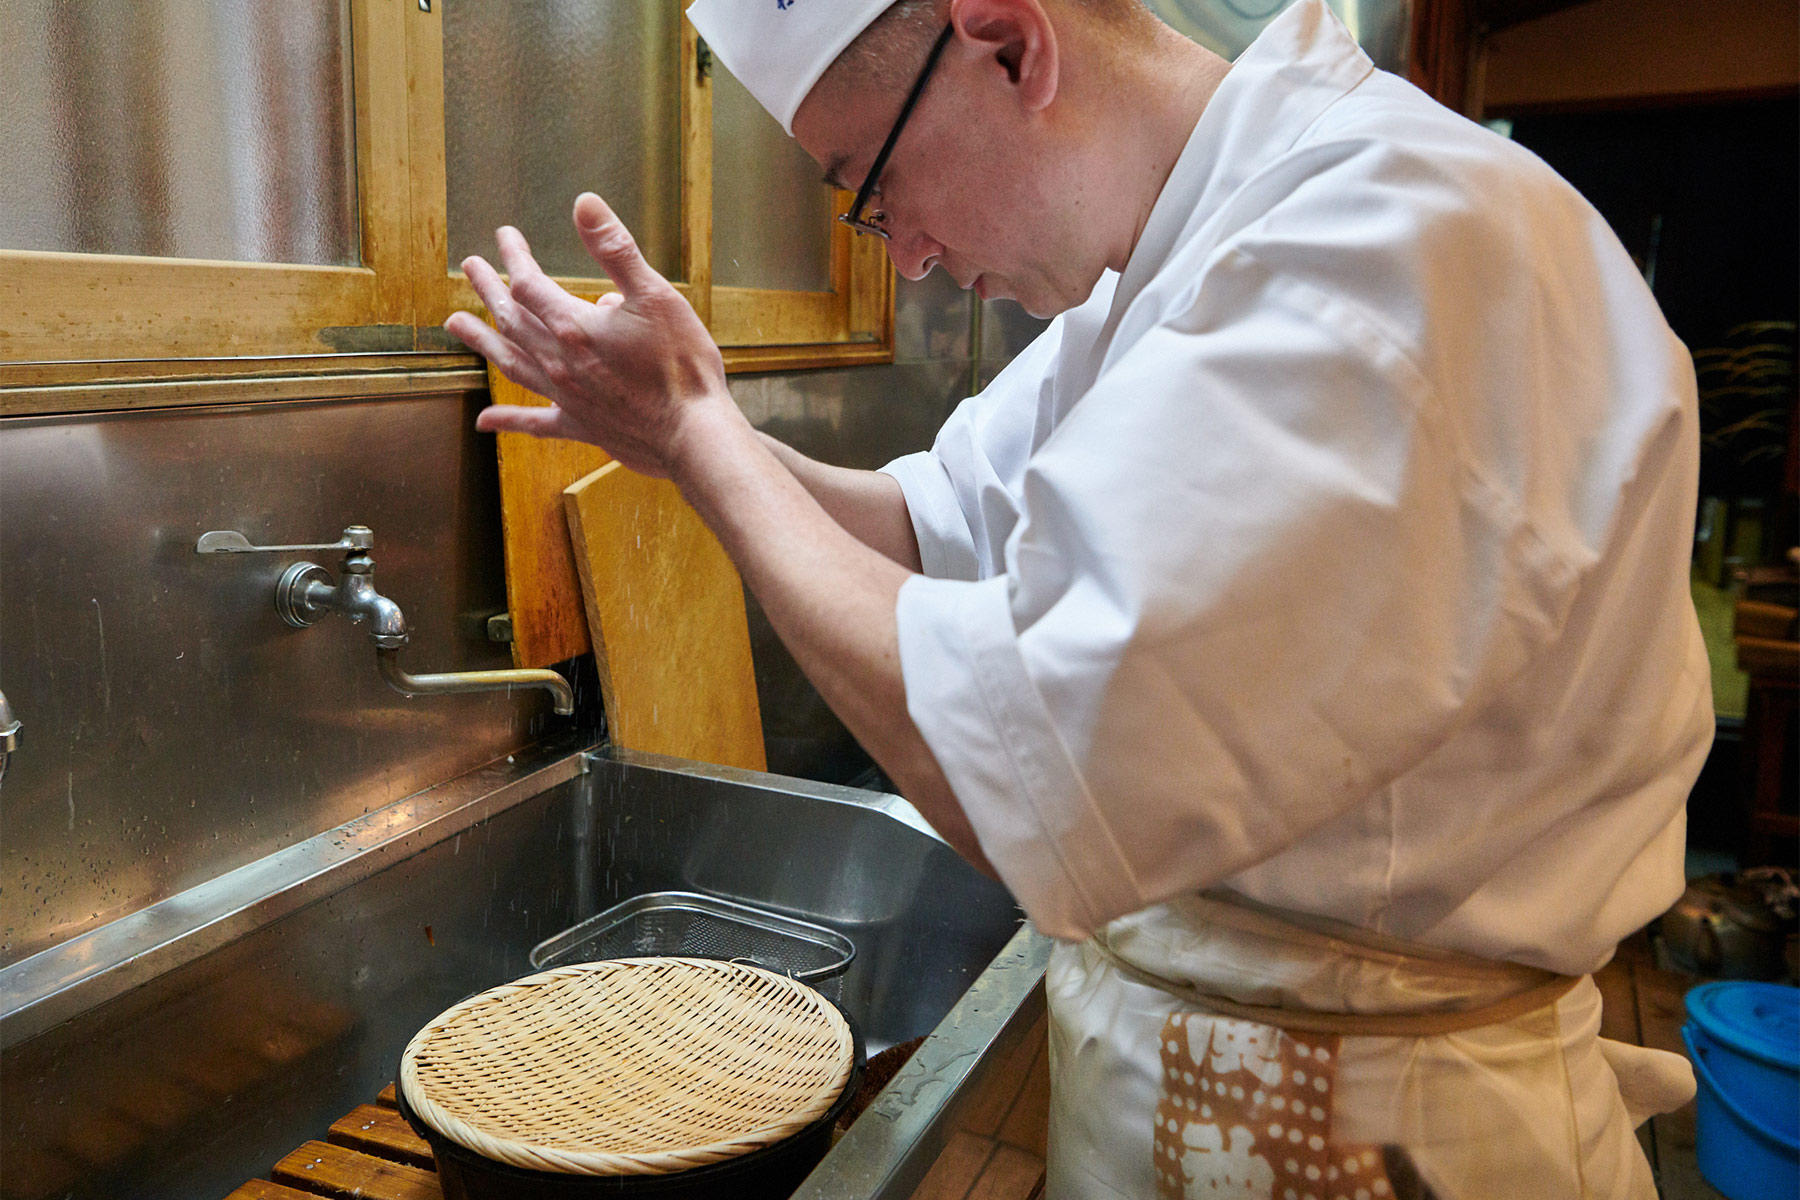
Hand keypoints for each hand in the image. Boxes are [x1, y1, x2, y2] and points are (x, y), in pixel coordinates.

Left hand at [447, 192, 731, 478]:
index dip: (514, 257)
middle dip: (489, 289)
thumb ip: (615, 250)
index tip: (505, 236)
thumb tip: (584, 205)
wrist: (693, 435)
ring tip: (455, 324)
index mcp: (573, 327)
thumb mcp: (655, 295)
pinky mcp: (581, 426)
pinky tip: (485, 421)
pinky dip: (509, 420)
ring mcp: (566, 397)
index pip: (529, 283)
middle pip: (511, 319)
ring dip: (482, 340)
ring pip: (512, 363)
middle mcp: (559, 362)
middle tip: (470, 267)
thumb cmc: (681, 366)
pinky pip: (536, 423)